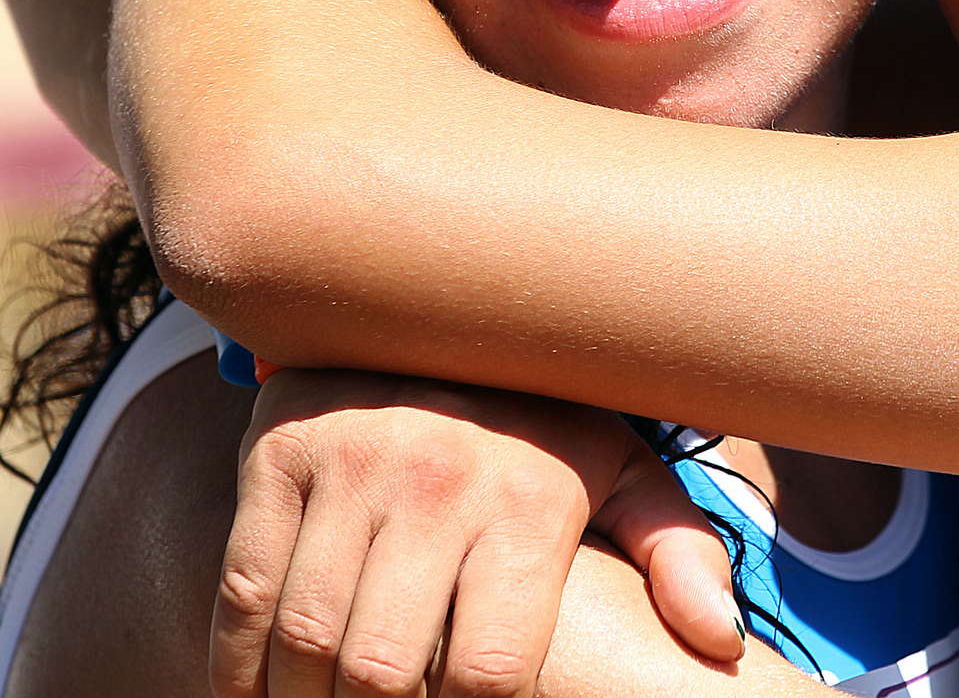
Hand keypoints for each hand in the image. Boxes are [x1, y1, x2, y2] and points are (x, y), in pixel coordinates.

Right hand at [215, 369, 741, 697]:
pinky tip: (260, 695)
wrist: (451, 299)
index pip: (490, 669)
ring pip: (306, 639)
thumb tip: (721, 642)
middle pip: (383, 668)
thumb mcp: (627, 467)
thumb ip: (679, 551)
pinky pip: (244, 588)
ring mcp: (350, 457)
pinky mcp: (280, 449)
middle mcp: (438, 474)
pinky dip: (238, 665)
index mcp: (531, 495)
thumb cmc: (549, 414)